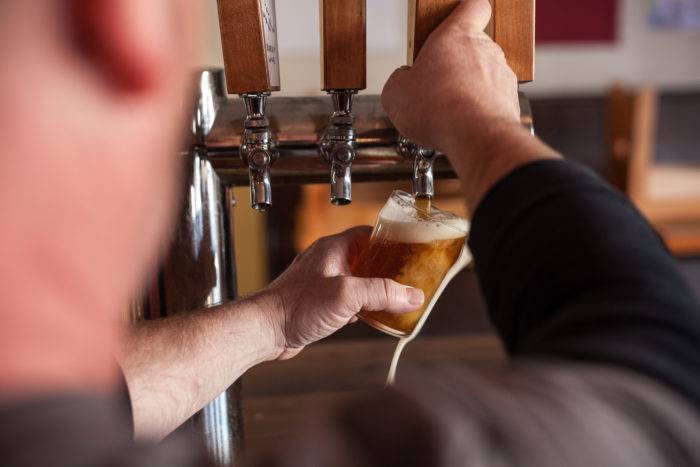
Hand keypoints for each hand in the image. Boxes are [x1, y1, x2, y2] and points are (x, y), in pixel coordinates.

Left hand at [252, 226, 424, 359]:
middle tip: (409, 280)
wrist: (265, 330)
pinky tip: (372, 318)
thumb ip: (382, 292)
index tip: (411, 251)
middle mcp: (328, 262)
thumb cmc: (295, 306)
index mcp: (334, 249)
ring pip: (358, 281)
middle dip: (388, 270)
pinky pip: (348, 299)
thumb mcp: (346, 294)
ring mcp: (323, 282)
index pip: (370, 235)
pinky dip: (362, 306)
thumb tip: (413, 295)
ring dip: (376, 290)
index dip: (392, 241)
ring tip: (397, 300)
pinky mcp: (319, 303)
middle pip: (367, 259)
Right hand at [381, 0, 519, 153]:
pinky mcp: (511, 100)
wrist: (474, 136)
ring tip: (448, 112)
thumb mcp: (396, 93)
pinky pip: (493, 101)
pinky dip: (480, 111)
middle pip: (473, 48)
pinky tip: (463, 126)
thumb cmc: (438, 108)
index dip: (466, 12)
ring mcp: (501, 74)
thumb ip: (400, 80)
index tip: (458, 19)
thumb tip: (403, 82)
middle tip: (437, 85)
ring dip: (469, 91)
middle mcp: (485, 49)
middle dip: (456, 66)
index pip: (472, 7)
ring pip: (484, 77)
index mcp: (455, 36)